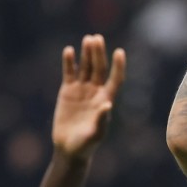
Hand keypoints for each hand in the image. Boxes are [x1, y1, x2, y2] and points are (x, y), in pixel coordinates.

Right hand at [52, 34, 125, 160]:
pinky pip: (70, 73)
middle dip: (99, 54)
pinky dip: (69, 62)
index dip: (118, 66)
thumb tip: (107, 105)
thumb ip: (101, 120)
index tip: (119, 52)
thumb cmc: (86, 144)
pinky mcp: (67, 91)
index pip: (115, 79)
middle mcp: (96, 92)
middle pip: (99, 69)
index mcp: (106, 100)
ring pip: (86, 67)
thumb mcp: (95, 134)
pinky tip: (68, 50)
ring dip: (87, 54)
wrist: (69, 148)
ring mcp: (82, 90)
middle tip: (97, 38)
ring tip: (88, 39)